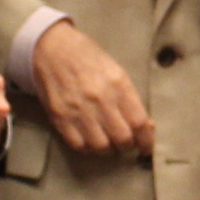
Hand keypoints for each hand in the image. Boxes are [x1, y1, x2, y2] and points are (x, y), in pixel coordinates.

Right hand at [33, 21, 153, 155]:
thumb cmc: (89, 59)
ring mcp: (78, 109)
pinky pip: (78, 145)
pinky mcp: (60, 117)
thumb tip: (146, 126)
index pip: (139, 122)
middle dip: (127, 146)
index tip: (146, 147)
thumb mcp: (116, 71)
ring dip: (108, 150)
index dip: (146, 140)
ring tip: (107, 143)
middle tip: (125, 144)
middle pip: (123, 138)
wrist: (53, 49)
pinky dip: (88, 149)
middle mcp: (100, 98)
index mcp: (118, 84)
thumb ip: (130, 99)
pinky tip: (90, 141)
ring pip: (101, 146)